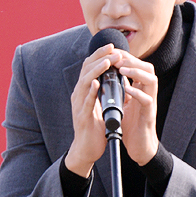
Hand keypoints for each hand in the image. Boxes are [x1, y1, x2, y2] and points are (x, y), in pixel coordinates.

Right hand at [65, 44, 122, 177]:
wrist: (87, 149)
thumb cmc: (95, 127)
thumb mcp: (101, 105)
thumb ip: (105, 92)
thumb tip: (116, 78)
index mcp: (84, 91)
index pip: (90, 67)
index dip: (100, 55)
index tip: (112, 46)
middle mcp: (78, 95)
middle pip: (86, 70)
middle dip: (100, 57)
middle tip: (113, 49)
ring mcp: (79, 106)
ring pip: (84, 82)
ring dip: (96, 71)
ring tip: (107, 62)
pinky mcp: (82, 118)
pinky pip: (85, 102)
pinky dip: (90, 91)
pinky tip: (96, 83)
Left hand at [118, 53, 158, 164]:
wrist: (139, 148)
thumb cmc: (130, 126)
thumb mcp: (122, 104)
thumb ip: (119, 91)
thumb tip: (107, 76)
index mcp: (140, 90)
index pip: (138, 66)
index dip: (127, 57)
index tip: (113, 52)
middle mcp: (147, 94)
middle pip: (148, 68)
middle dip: (133, 60)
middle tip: (118, 58)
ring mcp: (150, 104)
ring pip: (151, 80)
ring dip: (137, 72)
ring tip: (122, 69)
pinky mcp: (148, 116)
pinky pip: (147, 100)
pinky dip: (137, 93)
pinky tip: (127, 89)